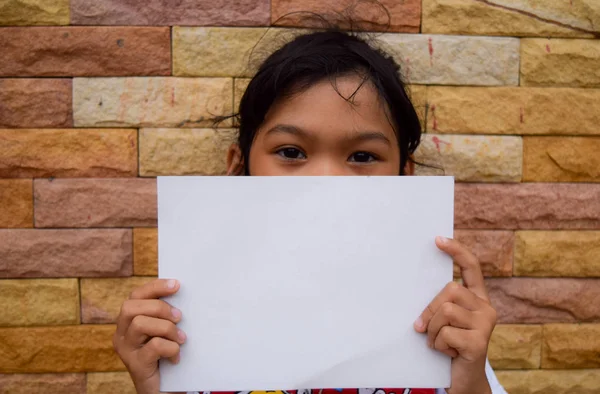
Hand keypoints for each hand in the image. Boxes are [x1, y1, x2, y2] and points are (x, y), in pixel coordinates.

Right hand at [113, 279, 185, 393]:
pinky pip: (153, 346)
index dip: (155, 287)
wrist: (163, 389)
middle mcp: (121, 334)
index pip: (135, 295)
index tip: (176, 284)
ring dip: (166, 328)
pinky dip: (170, 348)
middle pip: (131, 307)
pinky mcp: (135, 365)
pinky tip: (176, 357)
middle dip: (159, 307)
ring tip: (180, 338)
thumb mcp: (163, 331)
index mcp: (128, 321)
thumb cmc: (165, 355)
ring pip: (140, 324)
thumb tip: (181, 291)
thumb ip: (165, 314)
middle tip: (179, 317)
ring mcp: (126, 350)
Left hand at [414, 237, 495, 393]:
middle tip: (423, 328)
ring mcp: (486, 325)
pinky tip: (447, 353)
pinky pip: (445, 334)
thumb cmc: (448, 346)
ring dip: (432, 330)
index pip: (471, 267)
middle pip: (450, 290)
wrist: (462, 381)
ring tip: (438, 343)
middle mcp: (486, 308)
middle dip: (430, 309)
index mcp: (478, 298)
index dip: (457, 251)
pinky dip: (438, 345)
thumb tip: (413, 283)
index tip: (438, 239)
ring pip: (445, 312)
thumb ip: (439, 303)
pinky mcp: (480, 343)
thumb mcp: (443, 321)